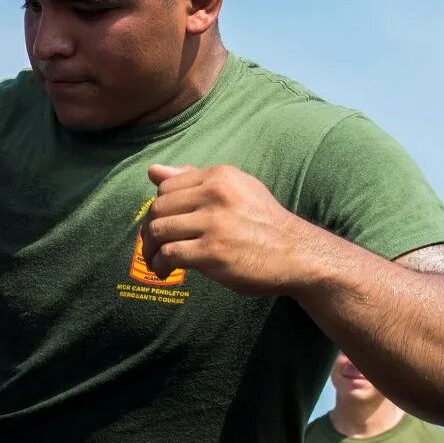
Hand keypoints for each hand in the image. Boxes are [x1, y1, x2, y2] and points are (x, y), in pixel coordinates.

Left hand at [143, 164, 310, 295]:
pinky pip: (169, 254)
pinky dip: (160, 265)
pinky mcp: (212, 252)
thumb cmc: (262, 222)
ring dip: (150, 250)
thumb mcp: (235, 190)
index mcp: (220, 176)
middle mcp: (216, 195)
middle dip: (149, 230)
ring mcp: (214, 223)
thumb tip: (153, 170)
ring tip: (156, 261)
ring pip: (159, 230)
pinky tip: (165, 272)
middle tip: (153, 246)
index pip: (166, 186)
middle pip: (158, 208)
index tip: (161, 224)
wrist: (295, 253)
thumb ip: (194, 180)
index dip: (157, 208)